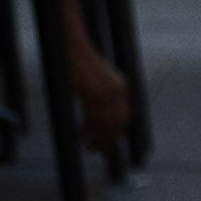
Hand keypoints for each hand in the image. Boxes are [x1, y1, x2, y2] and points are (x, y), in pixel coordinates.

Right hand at [72, 43, 134, 159]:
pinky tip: (81, 136)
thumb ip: (108, 96)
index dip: (118, 133)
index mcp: (123, 87)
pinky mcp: (91, 93)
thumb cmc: (84, 66)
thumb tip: (104, 119)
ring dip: (97, 139)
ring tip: (88, 147)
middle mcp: (118, 90)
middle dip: (109, 140)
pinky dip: (87, 130)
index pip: (125, 116)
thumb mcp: (102, 80)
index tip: (110, 143)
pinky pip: (91, 118)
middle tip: (98, 150)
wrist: (75, 50)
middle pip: (118, 123)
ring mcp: (105, 92)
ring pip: (105, 124)